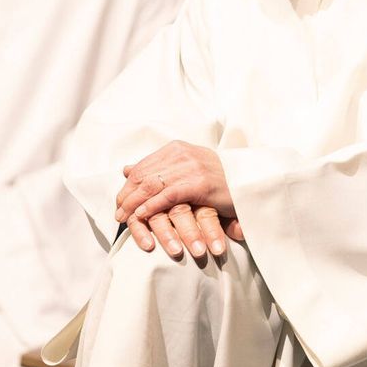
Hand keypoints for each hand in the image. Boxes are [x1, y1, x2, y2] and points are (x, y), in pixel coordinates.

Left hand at [115, 142, 241, 258]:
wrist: (247, 182)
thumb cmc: (217, 179)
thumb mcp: (185, 169)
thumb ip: (157, 168)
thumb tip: (127, 169)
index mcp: (176, 148)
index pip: (143, 166)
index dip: (128, 186)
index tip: (119, 202)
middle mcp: (181, 154)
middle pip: (144, 175)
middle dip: (127, 196)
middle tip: (118, 213)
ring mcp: (191, 167)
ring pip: (152, 185)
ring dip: (134, 203)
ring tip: (125, 218)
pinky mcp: (199, 183)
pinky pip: (168, 195)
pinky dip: (151, 206)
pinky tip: (142, 215)